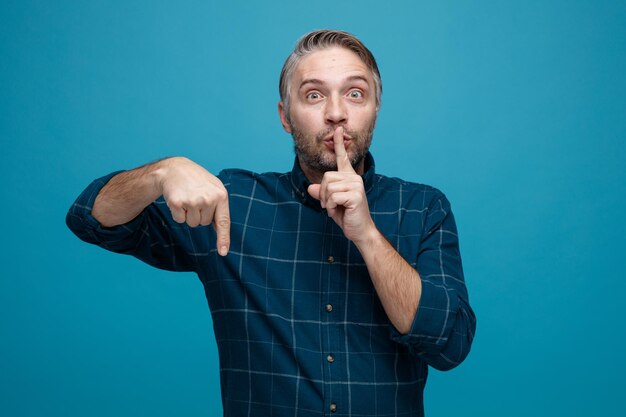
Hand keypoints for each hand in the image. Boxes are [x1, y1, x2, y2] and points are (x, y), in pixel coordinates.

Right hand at [158, 157, 229, 255]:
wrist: (175, 169)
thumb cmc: (198, 181)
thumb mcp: (214, 189)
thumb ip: (220, 208)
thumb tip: (220, 230)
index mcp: (221, 195)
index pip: (223, 222)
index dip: (223, 239)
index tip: (223, 252)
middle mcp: (208, 199)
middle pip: (204, 223)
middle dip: (199, 214)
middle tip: (195, 197)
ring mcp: (192, 201)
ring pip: (192, 223)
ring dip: (188, 214)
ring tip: (188, 197)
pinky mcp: (177, 203)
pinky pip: (180, 220)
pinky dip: (178, 213)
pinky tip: (179, 199)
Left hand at [307, 127, 375, 243]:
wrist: (360, 230)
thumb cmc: (347, 216)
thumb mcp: (330, 203)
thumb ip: (322, 194)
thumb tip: (311, 188)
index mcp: (349, 177)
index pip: (343, 158)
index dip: (339, 144)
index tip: (338, 129)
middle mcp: (354, 178)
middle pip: (326, 177)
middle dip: (323, 194)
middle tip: (330, 206)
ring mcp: (356, 186)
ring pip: (328, 187)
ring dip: (327, 202)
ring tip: (336, 209)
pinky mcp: (356, 195)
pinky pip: (333, 197)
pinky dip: (331, 208)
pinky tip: (340, 211)